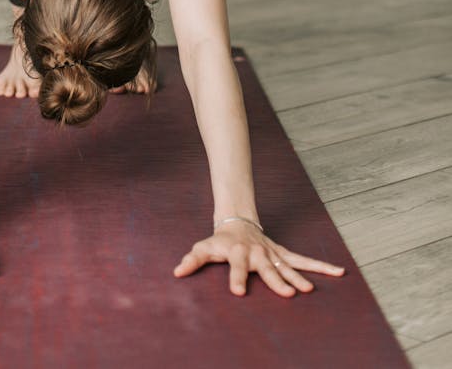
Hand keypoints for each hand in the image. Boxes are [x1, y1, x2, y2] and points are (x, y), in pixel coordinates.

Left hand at [173, 220, 344, 296]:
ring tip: (309, 290)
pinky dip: (321, 266)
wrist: (238, 220)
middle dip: (276, 281)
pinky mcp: (283, 254)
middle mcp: (258, 252)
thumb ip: (192, 260)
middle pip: (267, 268)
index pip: (236, 267)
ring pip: (288, 265)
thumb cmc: (220, 240)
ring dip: (300, 276)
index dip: (236, 279)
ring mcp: (272, 253)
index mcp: (237, 252)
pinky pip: (303, 260)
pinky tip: (338, 272)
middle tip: (288, 294)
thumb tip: (176, 273)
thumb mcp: (204, 247)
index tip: (238, 293)